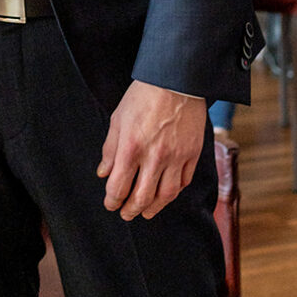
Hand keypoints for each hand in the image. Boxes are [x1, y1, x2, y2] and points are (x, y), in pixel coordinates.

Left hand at [97, 79, 207, 220]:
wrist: (176, 82)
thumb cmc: (143, 97)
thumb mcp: (118, 119)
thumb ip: (110, 150)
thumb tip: (104, 174)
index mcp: (132, 147)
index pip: (119, 186)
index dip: (112, 200)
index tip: (110, 204)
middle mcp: (155, 157)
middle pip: (142, 197)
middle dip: (131, 210)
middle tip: (126, 215)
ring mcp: (176, 157)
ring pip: (166, 195)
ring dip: (154, 208)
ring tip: (146, 212)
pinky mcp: (192, 154)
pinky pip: (184, 181)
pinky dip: (174, 192)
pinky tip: (165, 194)